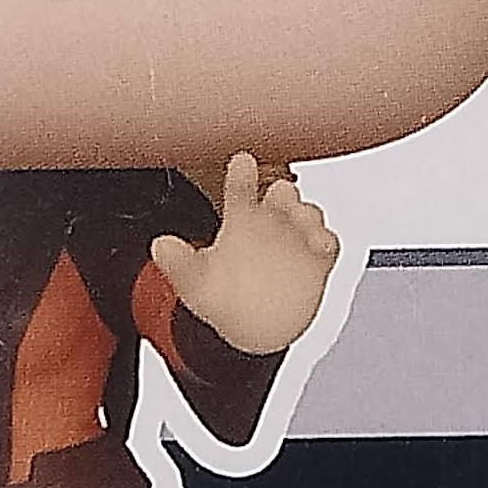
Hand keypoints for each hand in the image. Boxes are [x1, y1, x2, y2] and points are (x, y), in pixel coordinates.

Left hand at [150, 153, 339, 356]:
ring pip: (307, 214)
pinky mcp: (318, 257)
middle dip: (283, 191)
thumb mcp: (196, 283)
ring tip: (299, 220)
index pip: (241, 185)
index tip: (242, 161)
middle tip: (280, 194)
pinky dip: (324, 241)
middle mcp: (272, 221)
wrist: (257, 326)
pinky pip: (327, 243)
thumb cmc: (226, 295)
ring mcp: (297, 237)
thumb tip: (159, 246)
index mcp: (241, 218)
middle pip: (282, 193)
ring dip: (305, 214)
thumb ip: (179, 263)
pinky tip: (316, 245)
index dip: (242, 172)